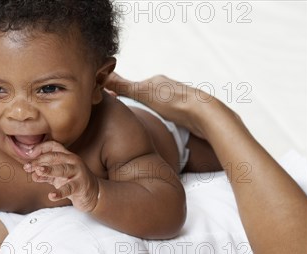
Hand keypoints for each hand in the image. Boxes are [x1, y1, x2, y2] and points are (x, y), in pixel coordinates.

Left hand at [23, 141, 99, 211]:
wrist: (93, 194)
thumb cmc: (73, 182)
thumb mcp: (58, 177)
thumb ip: (45, 174)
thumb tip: (32, 173)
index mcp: (66, 156)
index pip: (53, 146)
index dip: (40, 148)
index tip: (29, 154)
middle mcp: (73, 161)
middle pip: (55, 156)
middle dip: (39, 160)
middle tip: (27, 166)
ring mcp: (77, 173)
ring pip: (62, 169)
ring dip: (49, 170)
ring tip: (38, 171)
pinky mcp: (80, 186)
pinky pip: (68, 189)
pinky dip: (59, 193)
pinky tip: (51, 196)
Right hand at [105, 73, 232, 141]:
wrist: (204, 113)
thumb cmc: (175, 102)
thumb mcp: (143, 92)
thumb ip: (123, 86)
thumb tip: (103, 76)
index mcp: (154, 81)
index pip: (131, 86)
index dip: (119, 93)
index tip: (109, 101)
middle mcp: (164, 87)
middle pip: (142, 95)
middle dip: (133, 103)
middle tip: (121, 113)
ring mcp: (174, 99)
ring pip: (154, 105)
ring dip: (145, 111)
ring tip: (136, 121)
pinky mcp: (182, 112)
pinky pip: (164, 114)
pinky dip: (156, 118)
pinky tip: (154, 125)